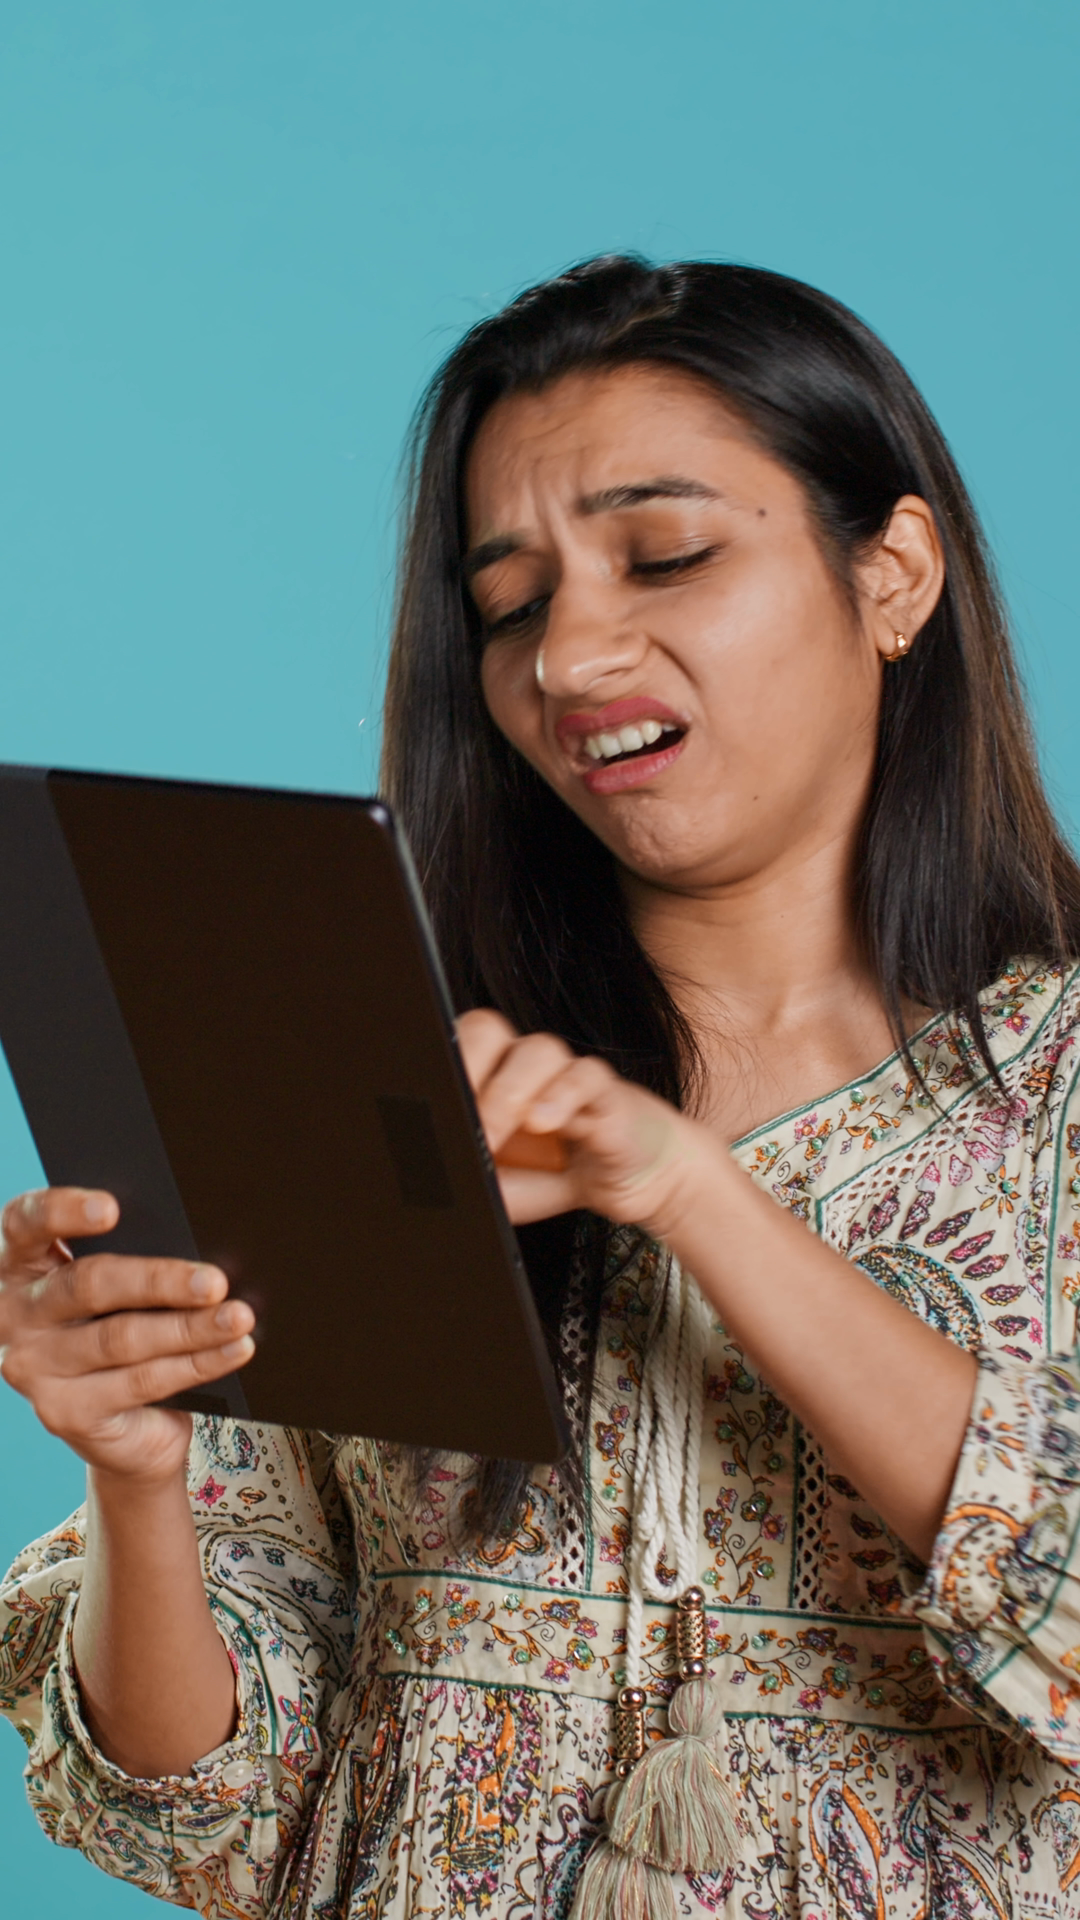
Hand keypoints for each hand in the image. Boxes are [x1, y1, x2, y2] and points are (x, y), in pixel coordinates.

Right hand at [0, 1188, 254, 1485]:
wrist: (122, 1423)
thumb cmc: (120, 1326)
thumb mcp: (116, 1289)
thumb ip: (133, 1257)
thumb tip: (200, 1239)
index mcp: (20, 1263)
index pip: (26, 1222)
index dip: (64, 1211)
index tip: (112, 1208)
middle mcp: (15, 1313)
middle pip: (88, 1284)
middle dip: (159, 1280)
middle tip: (215, 1281)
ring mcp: (33, 1367)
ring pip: (122, 1337)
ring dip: (190, 1327)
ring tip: (238, 1317)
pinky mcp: (64, 1412)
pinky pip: (142, 1381)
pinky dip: (197, 1363)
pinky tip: (233, 1350)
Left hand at [458, 1009, 712, 1228]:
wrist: (637, 1180)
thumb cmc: (561, 1173)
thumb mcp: (503, 1187)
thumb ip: (473, 1177)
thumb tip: (436, 1179)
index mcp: (491, 1077)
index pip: (457, 1048)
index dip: (440, 1067)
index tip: (426, 1109)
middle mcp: (526, 1066)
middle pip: (489, 1030)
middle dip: (468, 1068)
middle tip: (460, 1119)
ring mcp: (567, 1075)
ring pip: (539, 1050)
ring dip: (509, 1090)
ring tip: (497, 1132)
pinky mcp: (608, 1093)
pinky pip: (587, 1076)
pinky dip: (561, 1095)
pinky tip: (544, 1122)